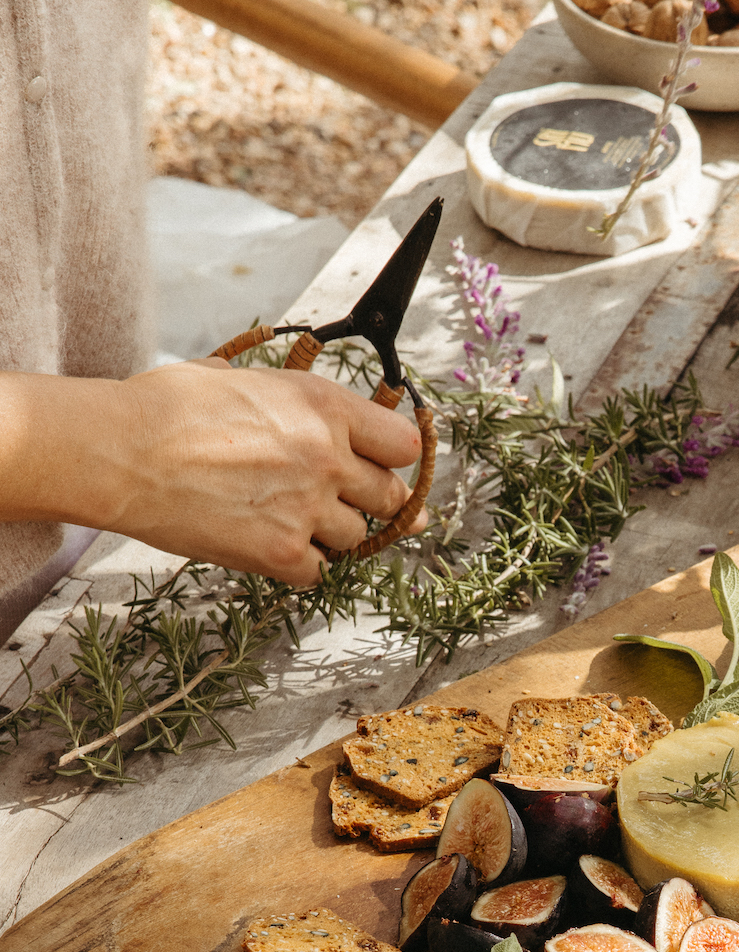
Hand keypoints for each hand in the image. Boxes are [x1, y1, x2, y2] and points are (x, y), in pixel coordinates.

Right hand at [97, 364, 424, 584]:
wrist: (121, 454)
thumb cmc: (167, 408)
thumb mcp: (242, 379)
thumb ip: (289, 399)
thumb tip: (299, 406)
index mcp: (324, 407)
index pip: (403, 443)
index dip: (394, 457)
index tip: (383, 466)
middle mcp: (329, 458)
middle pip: (392, 497)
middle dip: (374, 502)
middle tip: (350, 503)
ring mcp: (309, 509)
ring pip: (356, 538)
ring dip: (333, 535)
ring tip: (292, 520)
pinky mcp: (282, 553)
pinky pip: (318, 572)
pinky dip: (302, 566)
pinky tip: (274, 548)